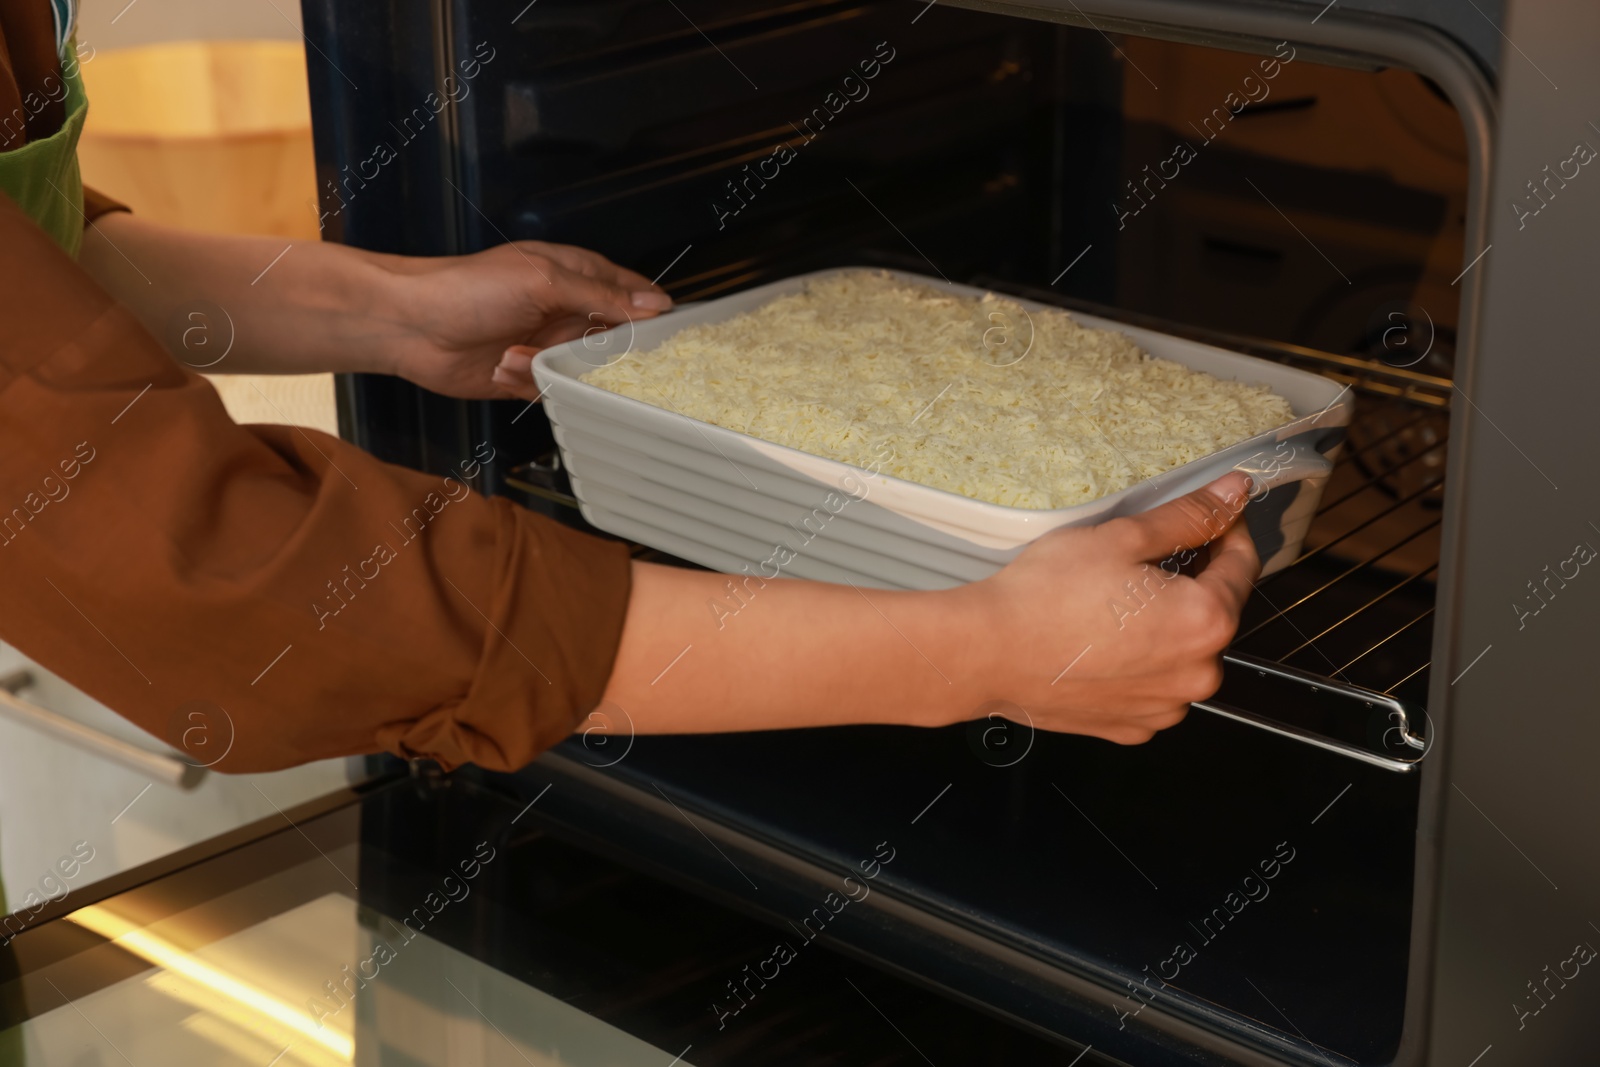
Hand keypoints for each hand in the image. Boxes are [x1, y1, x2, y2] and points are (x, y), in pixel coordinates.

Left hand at [381, 241, 671, 399]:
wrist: (410, 326)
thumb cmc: (468, 288)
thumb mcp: (544, 281)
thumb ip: (601, 296)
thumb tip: (653, 306)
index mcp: (576, 275)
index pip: (633, 294)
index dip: (654, 315)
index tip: (671, 336)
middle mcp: (566, 311)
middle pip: (616, 342)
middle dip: (602, 354)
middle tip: (583, 354)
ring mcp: (548, 345)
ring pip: (585, 373)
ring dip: (553, 369)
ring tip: (516, 352)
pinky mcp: (528, 377)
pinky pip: (553, 392)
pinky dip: (529, 384)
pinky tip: (502, 366)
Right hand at [971, 472, 1258, 743]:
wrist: (987, 653)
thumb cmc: (1046, 596)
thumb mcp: (1121, 538)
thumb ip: (1187, 516)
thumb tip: (1232, 494)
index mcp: (1207, 622)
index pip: (1242, 565)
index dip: (1227, 530)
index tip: (1210, 516)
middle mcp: (1198, 674)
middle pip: (1213, 613)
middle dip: (1189, 583)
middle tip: (1139, 562)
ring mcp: (1165, 707)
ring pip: (1182, 653)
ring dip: (1164, 627)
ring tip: (1112, 607)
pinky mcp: (1132, 726)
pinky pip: (1152, 687)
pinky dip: (1138, 665)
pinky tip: (1101, 642)